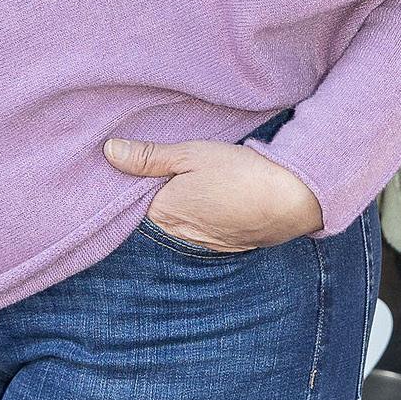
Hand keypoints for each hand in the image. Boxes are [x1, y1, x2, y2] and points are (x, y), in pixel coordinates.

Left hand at [104, 135, 323, 253]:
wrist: (291, 200)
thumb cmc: (239, 173)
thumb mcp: (190, 154)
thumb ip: (148, 157)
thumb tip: (109, 152)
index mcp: (163, 213)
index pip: (132, 204)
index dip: (133, 185)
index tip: (134, 168)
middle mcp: (178, 236)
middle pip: (156, 216)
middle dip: (156, 198)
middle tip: (166, 172)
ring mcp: (203, 245)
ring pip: (180, 226)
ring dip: (182, 210)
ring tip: (194, 185)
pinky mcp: (227, 246)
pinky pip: (203, 233)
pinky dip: (204, 219)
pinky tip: (215, 201)